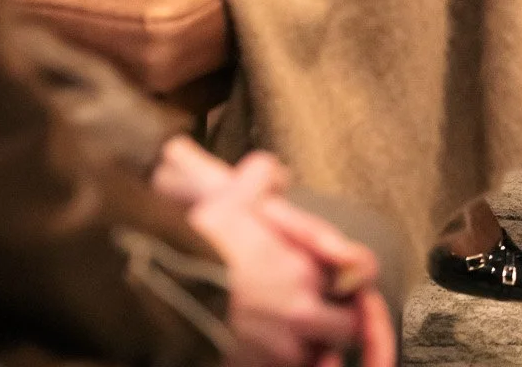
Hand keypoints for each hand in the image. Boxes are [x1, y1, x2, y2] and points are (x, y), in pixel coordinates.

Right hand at [156, 140, 392, 366]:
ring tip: (294, 336)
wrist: (165, 288)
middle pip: (346, 327)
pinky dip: (284, 365)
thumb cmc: (199, 243)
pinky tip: (269, 352)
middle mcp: (301, 312)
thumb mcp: (232, 194)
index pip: (356, 276)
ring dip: (312, 348)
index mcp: (304, 268)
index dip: (352, 278)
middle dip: (338, 322)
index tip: (347, 281)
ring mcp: (281, 349)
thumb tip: (276, 174)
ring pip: (319, 357)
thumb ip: (262, 177)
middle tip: (324, 315)